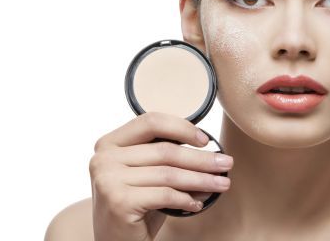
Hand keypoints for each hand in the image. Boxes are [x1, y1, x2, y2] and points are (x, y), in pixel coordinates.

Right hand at [89, 111, 233, 240]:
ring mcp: (108, 180)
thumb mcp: (147, 175)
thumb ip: (166, 156)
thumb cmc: (135, 206)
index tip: (206, 140)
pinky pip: (165, 195)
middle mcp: (103, 158)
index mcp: (109, 143)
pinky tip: (197, 204)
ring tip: (221, 184)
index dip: (182, 128)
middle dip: (202, 159)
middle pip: (165, 150)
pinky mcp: (118, 202)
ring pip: (169, 173)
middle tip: (226, 164)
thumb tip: (211, 151)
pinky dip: (186, 199)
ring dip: (201, 179)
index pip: (150, 122)